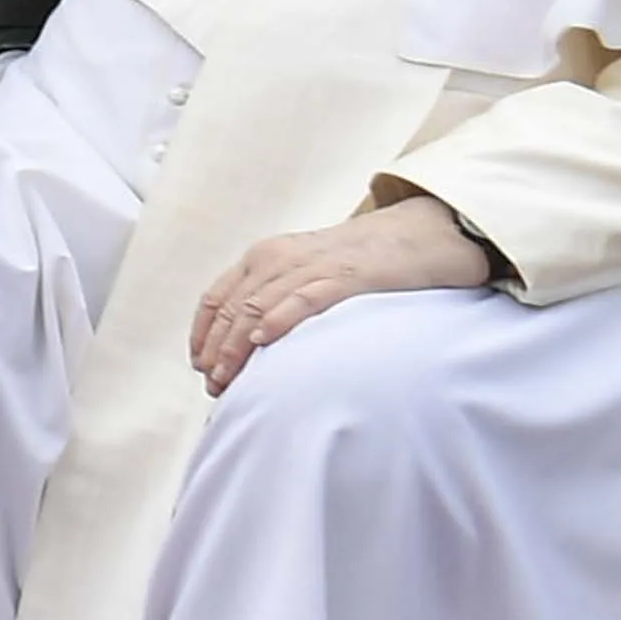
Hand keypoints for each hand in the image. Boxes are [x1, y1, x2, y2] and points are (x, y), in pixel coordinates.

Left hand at [191, 193, 500, 391]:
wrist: (420, 233)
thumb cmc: (360, 262)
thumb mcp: (308, 275)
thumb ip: (278, 299)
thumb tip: (252, 346)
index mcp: (265, 257)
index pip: (218, 298)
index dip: (203, 334)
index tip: (199, 367)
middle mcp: (278, 257)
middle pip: (233, 308)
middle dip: (218, 349)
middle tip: (214, 386)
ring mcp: (311, 265)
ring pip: (259, 306)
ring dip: (238, 346)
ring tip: (227, 378)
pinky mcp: (346, 275)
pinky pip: (303, 297)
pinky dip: (279, 318)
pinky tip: (263, 340)